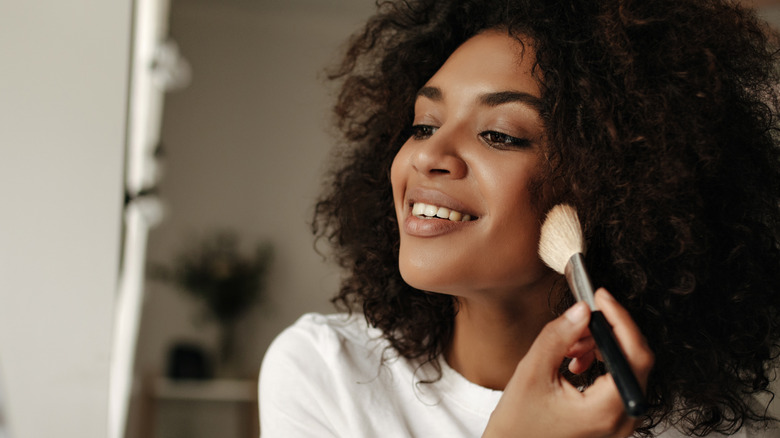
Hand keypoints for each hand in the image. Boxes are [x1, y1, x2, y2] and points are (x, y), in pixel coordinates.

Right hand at [482, 289, 653, 437]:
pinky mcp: (612, 421)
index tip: (602, 298)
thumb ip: (559, 336)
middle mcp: (622, 420)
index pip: (634, 355)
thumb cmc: (518, 424)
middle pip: (634, 361)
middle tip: (578, 321)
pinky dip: (600, 364)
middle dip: (606, 333)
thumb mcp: (533, 372)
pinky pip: (617, 383)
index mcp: (606, 411)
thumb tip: (582, 310)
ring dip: (600, 348)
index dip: (621, 320)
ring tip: (569, 347)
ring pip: (625, 369)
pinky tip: (574, 362)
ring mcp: (620, 423)